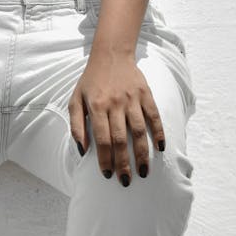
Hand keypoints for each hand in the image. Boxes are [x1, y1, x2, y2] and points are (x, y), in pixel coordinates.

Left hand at [68, 48, 164, 185]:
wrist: (111, 54)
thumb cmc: (91, 81)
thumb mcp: (75, 99)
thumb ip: (76, 125)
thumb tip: (82, 150)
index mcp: (96, 106)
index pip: (102, 139)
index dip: (105, 159)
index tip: (108, 174)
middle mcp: (115, 103)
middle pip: (120, 139)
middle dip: (123, 163)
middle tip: (125, 181)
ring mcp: (132, 98)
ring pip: (139, 131)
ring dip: (142, 154)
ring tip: (144, 172)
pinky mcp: (146, 94)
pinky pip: (154, 116)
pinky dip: (158, 132)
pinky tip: (160, 148)